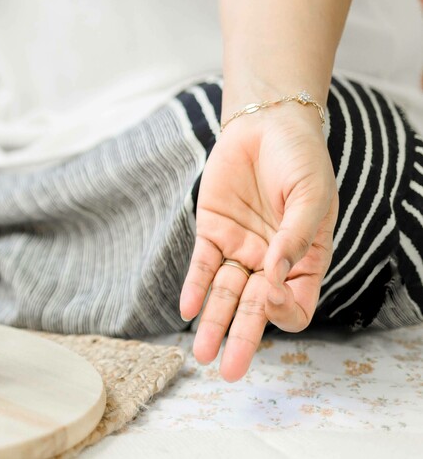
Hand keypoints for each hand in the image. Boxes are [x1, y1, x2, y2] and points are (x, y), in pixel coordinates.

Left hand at [179, 104, 336, 381]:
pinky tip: (187, 310)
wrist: (268, 126)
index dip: (283, 310)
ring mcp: (240, 249)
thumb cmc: (300, 161)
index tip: (272, 293)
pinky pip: (202, 266)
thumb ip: (294, 237)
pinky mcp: (212, 231)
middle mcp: (270, 263)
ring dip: (212, 323)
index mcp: (305, 261)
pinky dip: (194, 287)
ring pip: (224, 296)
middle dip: (241, 339)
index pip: (295, 305)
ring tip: (201, 354)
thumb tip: (274, 276)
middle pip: (254, 311)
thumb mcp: (311, 197)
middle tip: (228, 371)